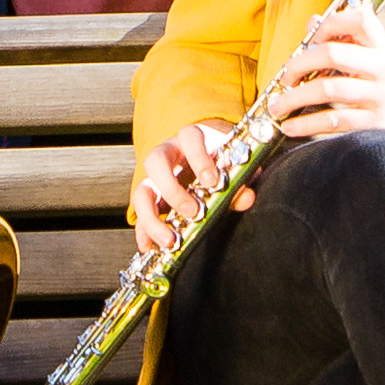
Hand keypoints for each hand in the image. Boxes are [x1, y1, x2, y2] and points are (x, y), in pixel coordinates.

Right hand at [129, 117, 247, 249]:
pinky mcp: (150, 198)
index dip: (199, 158)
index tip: (213, 181)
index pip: (189, 137)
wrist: (210, 154)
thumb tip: (245, 197)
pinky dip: (143, 231)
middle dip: (172, 190)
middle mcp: (168, 153)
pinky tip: (149, 246)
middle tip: (194, 212)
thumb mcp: (234, 162)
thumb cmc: (222, 156)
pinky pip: (139, 214)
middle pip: (155, 161)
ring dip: (153, 217)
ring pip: (142, 191)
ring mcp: (155, 176)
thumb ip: (241, 178)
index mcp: (192, 138)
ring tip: (171, 239)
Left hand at [267, 1, 384, 170]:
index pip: (358, 19)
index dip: (328, 24)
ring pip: (326, 89)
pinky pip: (331, 122)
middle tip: (286, 78)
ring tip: (278, 106)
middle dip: (298, 64)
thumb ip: (352, 43)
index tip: (310, 40)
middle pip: (331, 54)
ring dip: (293, 99)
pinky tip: (291, 128)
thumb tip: (313, 22)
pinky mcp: (375, 127)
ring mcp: (380, 99)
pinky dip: (305, 125)